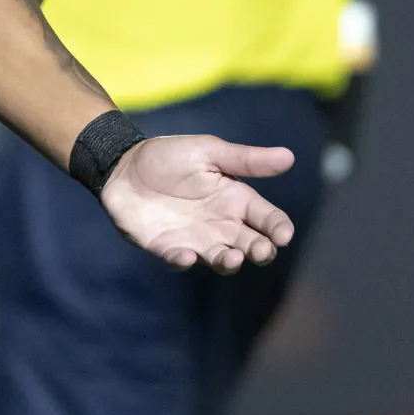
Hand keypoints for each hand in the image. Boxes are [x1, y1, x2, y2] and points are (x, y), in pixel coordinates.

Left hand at [97, 134, 295, 271]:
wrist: (123, 165)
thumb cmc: (170, 156)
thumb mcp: (209, 152)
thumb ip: (246, 160)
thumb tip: (289, 157)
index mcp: (235, 199)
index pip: (267, 218)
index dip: (279, 228)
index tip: (284, 235)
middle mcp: (221, 224)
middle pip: (250, 244)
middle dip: (260, 251)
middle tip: (261, 251)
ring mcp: (195, 239)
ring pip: (220, 259)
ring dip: (228, 262)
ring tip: (230, 258)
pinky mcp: (168, 247)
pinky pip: (180, 261)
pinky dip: (184, 261)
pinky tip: (186, 256)